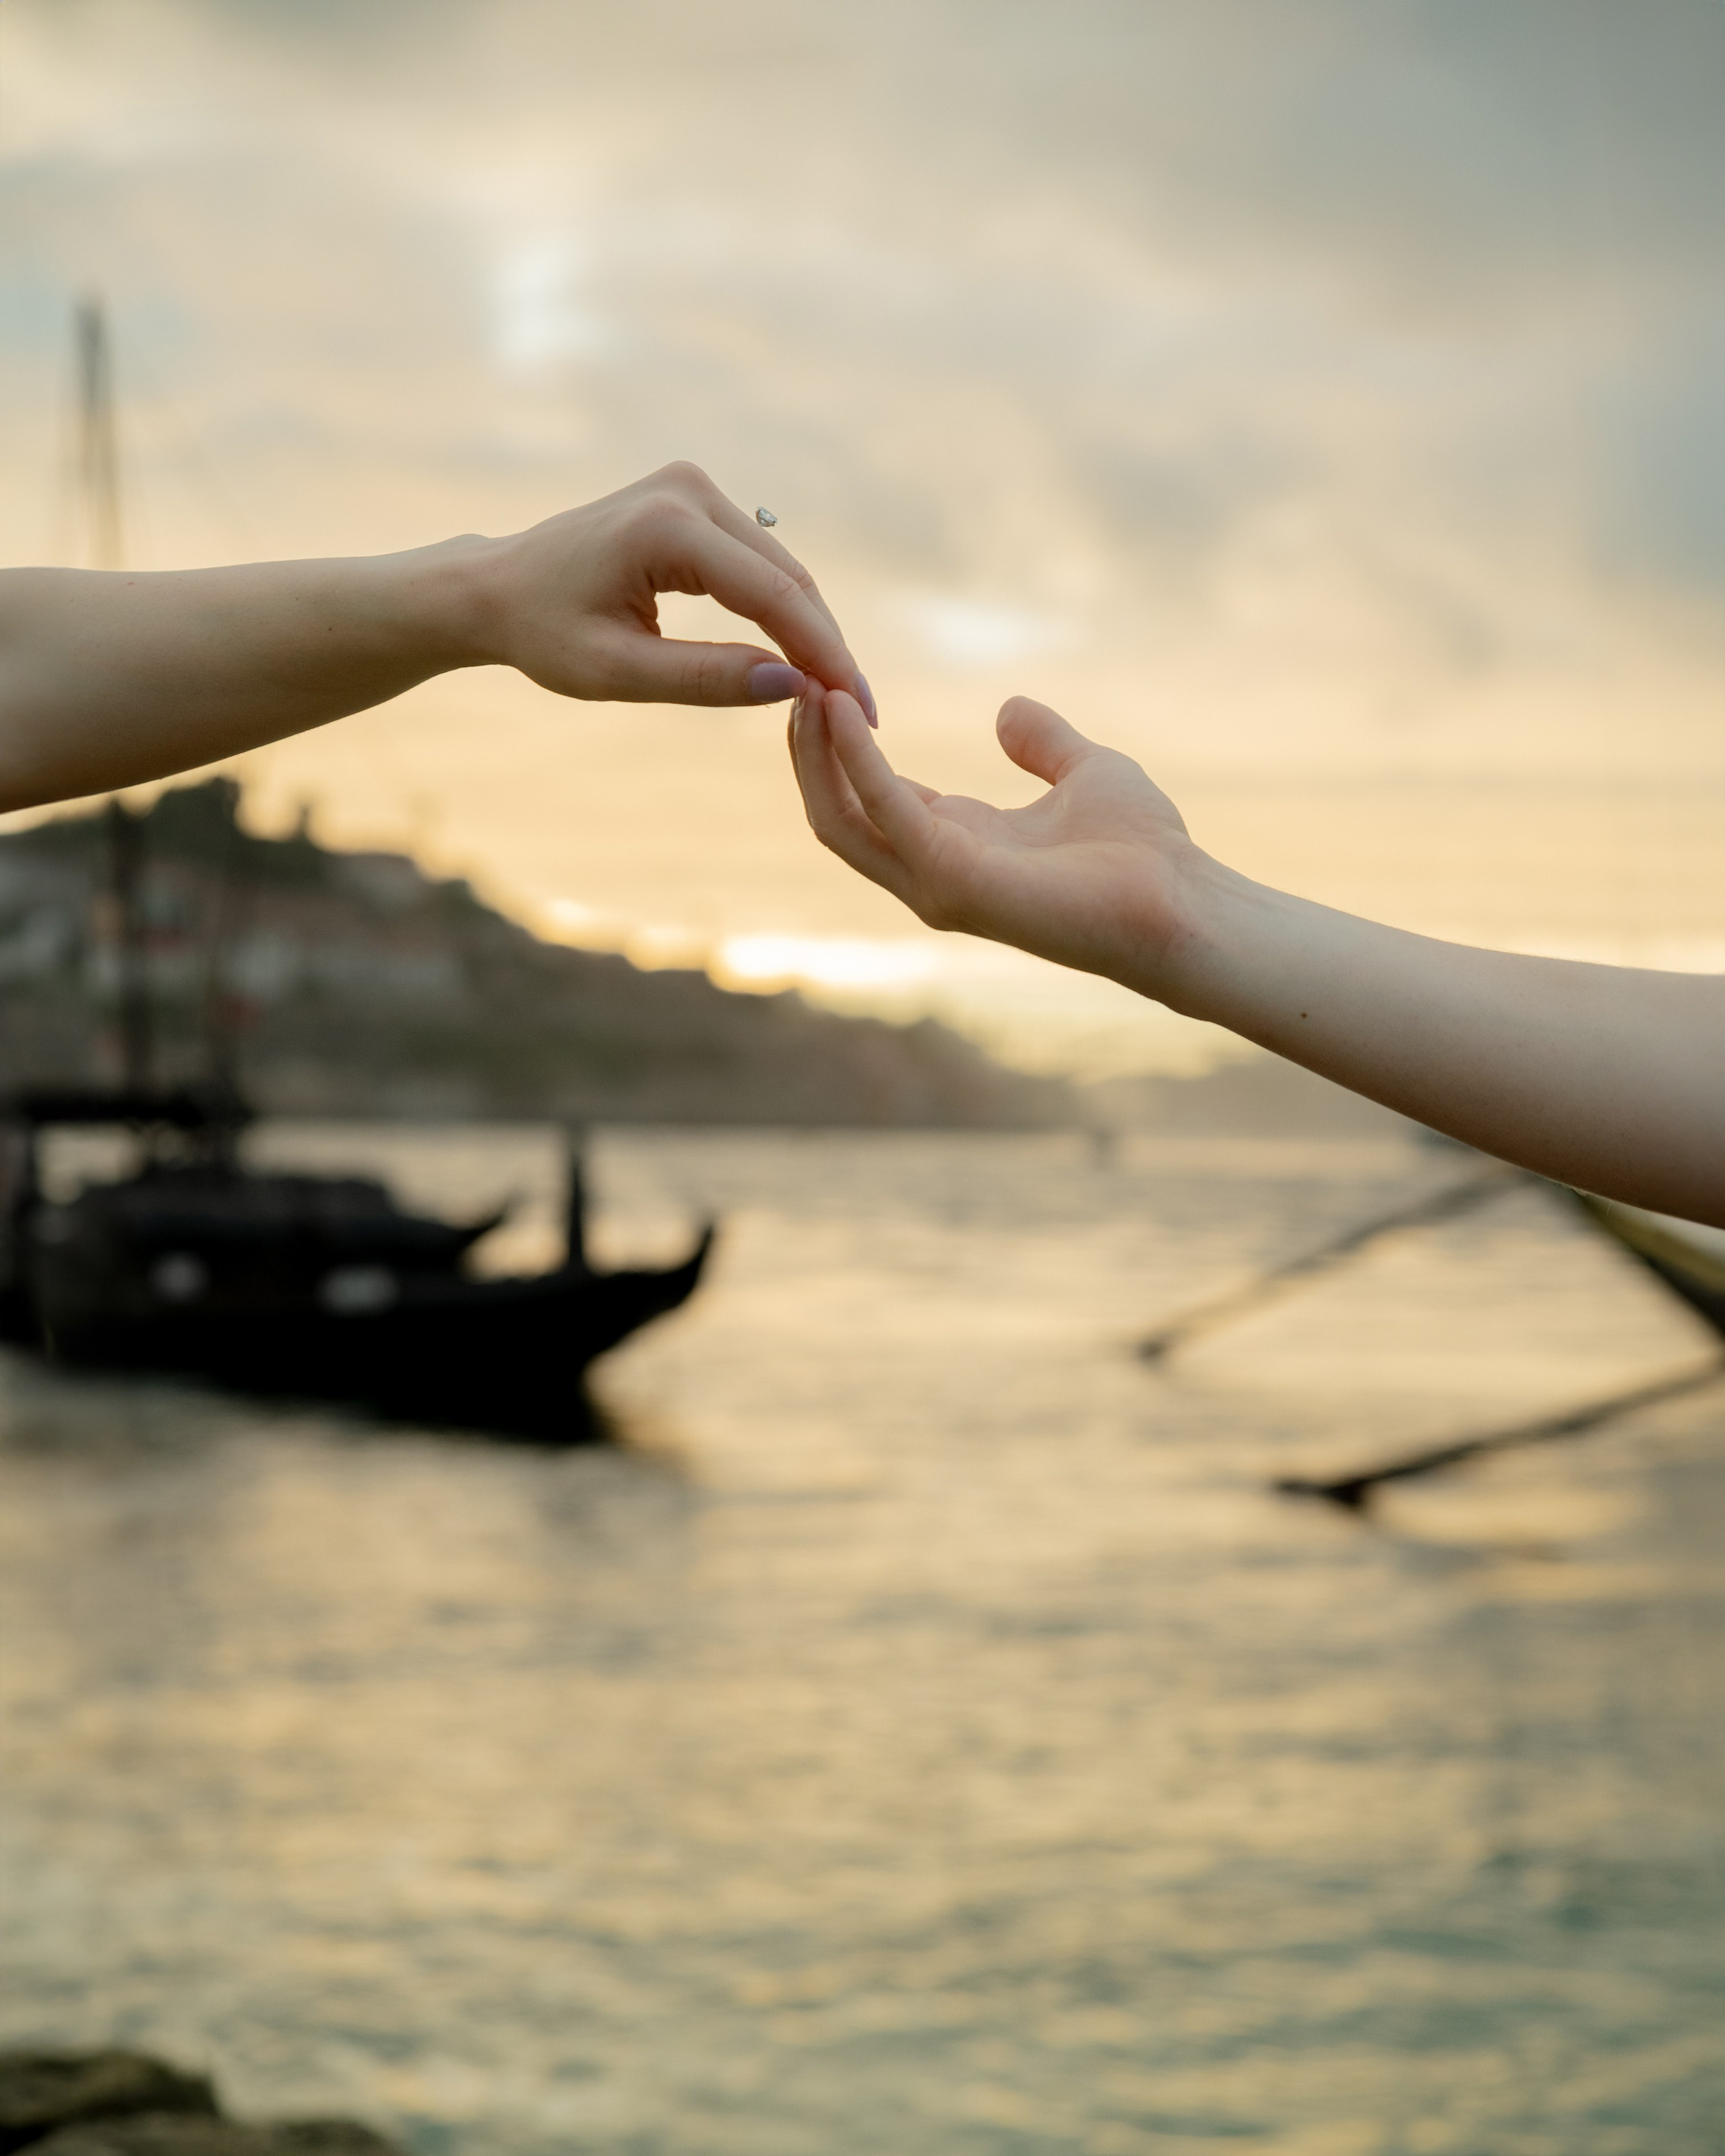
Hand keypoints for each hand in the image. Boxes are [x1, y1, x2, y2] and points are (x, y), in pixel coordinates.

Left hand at [476, 462, 873, 711]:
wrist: (497, 588)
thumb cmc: (543, 633)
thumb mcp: (616, 672)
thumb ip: (704, 679)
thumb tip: (793, 688)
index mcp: (665, 527)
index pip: (771, 596)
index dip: (823, 655)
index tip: (858, 709)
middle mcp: (688, 491)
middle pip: (787, 579)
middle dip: (827, 648)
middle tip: (865, 714)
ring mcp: (694, 488)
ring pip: (780, 571)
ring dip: (813, 632)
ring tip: (842, 695)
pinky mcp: (697, 501)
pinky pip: (758, 564)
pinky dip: (783, 612)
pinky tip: (806, 661)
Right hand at [789, 687, 1205, 996]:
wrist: (1181, 903)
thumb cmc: (1145, 852)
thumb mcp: (1084, 772)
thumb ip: (1041, 743)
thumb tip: (1007, 710)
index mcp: (957, 843)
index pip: (871, 796)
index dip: (842, 741)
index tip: (824, 679)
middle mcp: (933, 871)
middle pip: (837, 813)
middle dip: (808, 748)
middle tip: (794, 678)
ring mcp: (936, 884)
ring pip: (840, 821)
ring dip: (815, 754)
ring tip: (805, 687)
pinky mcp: (952, 880)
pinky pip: (884, 812)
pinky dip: (856, 759)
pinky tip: (841, 709)